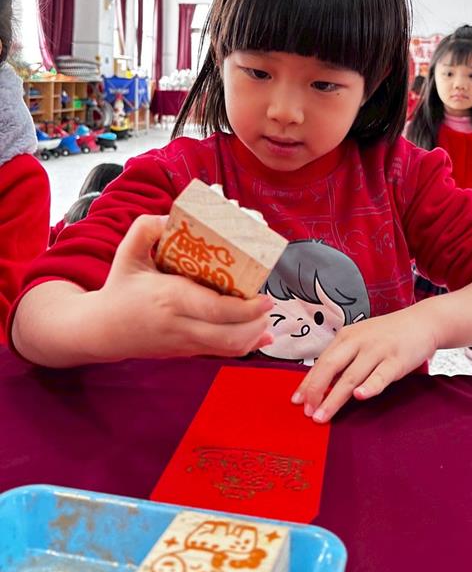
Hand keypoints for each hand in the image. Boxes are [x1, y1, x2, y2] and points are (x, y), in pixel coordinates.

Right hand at [91, 214, 273, 360]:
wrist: (101, 330)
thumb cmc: (118, 287)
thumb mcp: (127, 252)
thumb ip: (146, 228)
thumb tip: (172, 217)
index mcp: (169, 298)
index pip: (214, 309)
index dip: (245, 308)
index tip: (265, 297)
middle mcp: (180, 325)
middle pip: (228, 336)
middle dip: (256, 323)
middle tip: (269, 303)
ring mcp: (184, 343)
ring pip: (228, 349)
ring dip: (253, 335)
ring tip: (265, 315)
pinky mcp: (186, 352)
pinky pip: (220, 353)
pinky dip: (244, 345)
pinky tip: (260, 333)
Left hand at [291, 307, 437, 422]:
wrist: (422, 322)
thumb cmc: (388, 335)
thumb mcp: (361, 339)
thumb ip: (343, 358)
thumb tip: (321, 383)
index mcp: (346, 336)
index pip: (322, 362)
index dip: (308, 382)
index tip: (296, 401)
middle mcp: (358, 341)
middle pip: (331, 366)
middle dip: (316, 390)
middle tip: (307, 412)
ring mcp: (378, 350)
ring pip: (352, 376)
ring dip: (335, 397)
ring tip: (323, 415)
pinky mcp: (397, 360)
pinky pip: (381, 375)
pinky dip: (370, 386)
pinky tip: (359, 396)